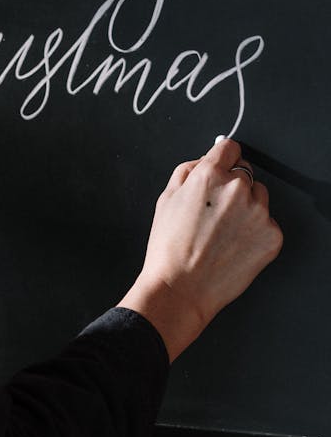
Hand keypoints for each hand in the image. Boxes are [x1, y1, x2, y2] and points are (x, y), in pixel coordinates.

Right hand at [119, 138, 282, 362]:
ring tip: (223, 232)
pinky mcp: (272, 236)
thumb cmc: (169, 248)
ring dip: (246, 207)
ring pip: (259, 197)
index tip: (223, 166)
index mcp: (210, 176)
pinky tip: (233, 246)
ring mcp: (258, 213)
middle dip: (232, 186)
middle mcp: (238, 189)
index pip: (230, 148)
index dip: (223, 158)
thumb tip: (206, 158)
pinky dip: (254, 232)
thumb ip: (187, 170)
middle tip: (214, 213)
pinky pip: (267, 223)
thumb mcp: (165, 199)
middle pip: (245, 173)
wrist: (181, 288)